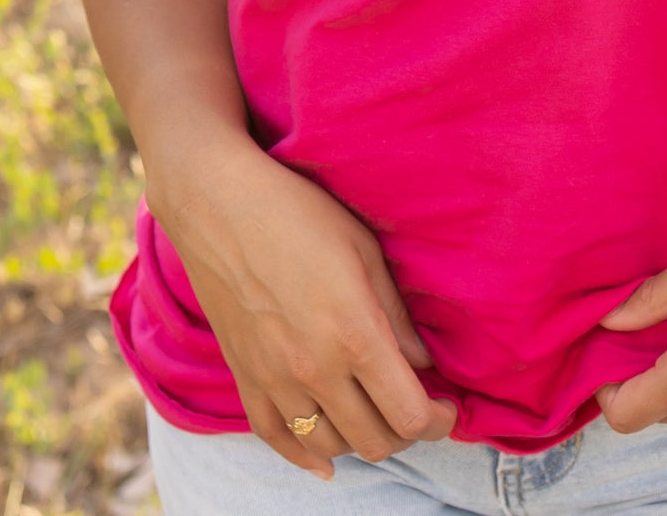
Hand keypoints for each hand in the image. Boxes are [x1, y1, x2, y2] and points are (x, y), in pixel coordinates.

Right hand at [153, 136, 456, 478]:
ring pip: (330, 448)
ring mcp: (274, 381)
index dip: (438, 420)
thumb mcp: (364, 249)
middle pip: (375, 440)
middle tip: (417, 407)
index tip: (447, 407)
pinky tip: (325, 460)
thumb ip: (395, 314)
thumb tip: (421, 363)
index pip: (409, 413)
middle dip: (406, 432)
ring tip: (376, 415)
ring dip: (361, 440)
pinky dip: (306, 458)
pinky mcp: (244, 380)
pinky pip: (278, 440)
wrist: (218, 205)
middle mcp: (316, 370)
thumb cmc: (299, 214)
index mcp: (354, 334)